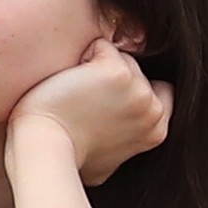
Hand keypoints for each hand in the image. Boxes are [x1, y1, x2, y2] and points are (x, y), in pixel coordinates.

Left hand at [12, 35, 174, 189]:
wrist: (47, 149)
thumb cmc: (69, 159)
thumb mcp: (110, 162)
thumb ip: (126, 143)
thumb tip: (122, 143)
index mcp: (157, 131)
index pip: (160, 91)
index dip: (134, 90)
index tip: (107, 101)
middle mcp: (152, 109)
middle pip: (137, 70)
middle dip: (113, 77)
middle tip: (84, 101)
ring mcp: (137, 89)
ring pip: (121, 56)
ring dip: (97, 66)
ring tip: (74, 93)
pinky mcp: (115, 71)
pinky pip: (102, 46)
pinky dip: (84, 55)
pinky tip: (69, 80)